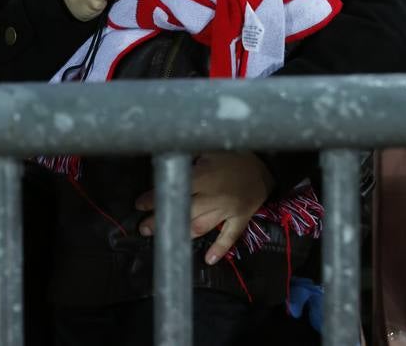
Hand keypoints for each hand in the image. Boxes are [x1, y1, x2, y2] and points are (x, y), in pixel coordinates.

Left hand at [135, 152, 273, 264]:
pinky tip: (208, 260)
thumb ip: (189, 151)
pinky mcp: (240, 218)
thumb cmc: (234, 153)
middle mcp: (213, 196)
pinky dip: (219, 249)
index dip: (154, 198)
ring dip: (181, 233)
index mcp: (204, 175)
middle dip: (160, 221)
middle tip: (144, 228)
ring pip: (200, 226)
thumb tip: (166, 150)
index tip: (139, 204)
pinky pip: (229, 237)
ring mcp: (227, 210)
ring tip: (163, 239)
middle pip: (182, 211)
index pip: (174, 189)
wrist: (266, 164)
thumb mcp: (210, 146)